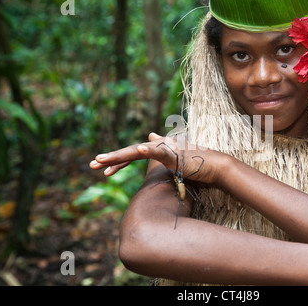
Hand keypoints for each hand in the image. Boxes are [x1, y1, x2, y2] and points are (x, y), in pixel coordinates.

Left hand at [90, 133, 223, 183]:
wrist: (215, 166)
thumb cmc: (196, 163)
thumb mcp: (174, 157)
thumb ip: (162, 148)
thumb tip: (150, 135)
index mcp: (156, 150)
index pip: (132, 154)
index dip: (118, 161)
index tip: (104, 172)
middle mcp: (158, 147)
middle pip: (130, 152)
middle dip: (110, 158)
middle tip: (92, 165)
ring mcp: (166, 150)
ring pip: (137, 152)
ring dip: (119, 156)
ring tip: (102, 161)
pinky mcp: (175, 155)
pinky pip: (159, 153)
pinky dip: (148, 150)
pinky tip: (138, 150)